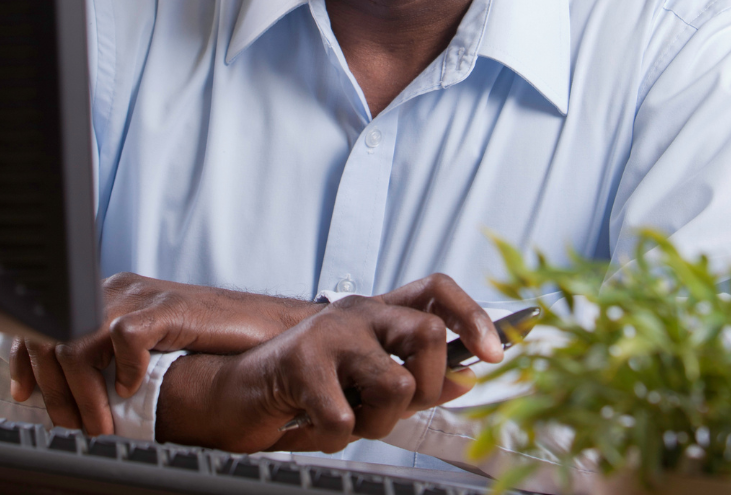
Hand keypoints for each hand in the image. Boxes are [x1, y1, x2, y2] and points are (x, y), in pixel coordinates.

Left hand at [9, 273, 317, 433]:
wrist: (264, 328)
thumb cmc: (210, 342)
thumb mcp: (149, 346)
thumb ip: (112, 355)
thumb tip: (71, 392)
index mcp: (113, 295)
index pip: (49, 317)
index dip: (27, 359)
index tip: (23, 395)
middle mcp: (122, 290)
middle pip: (55, 333)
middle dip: (53, 389)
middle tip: (70, 425)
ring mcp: (146, 297)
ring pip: (79, 338)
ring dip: (82, 392)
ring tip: (100, 423)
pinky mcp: (170, 308)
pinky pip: (123, 335)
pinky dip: (121, 369)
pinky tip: (132, 389)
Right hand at [156, 292, 488, 453]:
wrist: (236, 392)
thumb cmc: (305, 387)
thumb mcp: (366, 382)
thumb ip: (414, 376)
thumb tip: (466, 378)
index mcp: (378, 313)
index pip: (437, 290)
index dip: (472, 316)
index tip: (494, 355)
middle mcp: (359, 312)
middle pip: (427, 332)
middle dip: (425, 387)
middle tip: (396, 406)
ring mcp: (331, 333)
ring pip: (396, 382)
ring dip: (377, 422)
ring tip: (348, 420)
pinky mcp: (302, 363)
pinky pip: (346, 420)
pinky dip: (334, 439)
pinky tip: (314, 427)